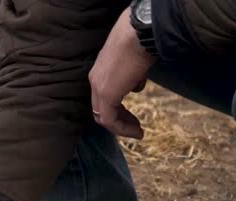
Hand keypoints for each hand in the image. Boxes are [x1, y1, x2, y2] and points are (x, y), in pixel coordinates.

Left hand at [88, 8, 154, 138]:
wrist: (139, 33)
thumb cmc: (140, 41)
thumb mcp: (135, 62)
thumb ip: (132, 76)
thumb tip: (136, 86)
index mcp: (100, 71)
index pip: (103, 96)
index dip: (118, 108)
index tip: (133, 116)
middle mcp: (95, 80)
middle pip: (101, 108)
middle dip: (120, 119)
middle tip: (135, 127)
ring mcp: (98, 87)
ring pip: (104, 116)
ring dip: (121, 126)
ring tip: (137, 132)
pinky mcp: (106, 95)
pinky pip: (109, 119)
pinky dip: (122, 128)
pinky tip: (136, 131)